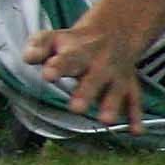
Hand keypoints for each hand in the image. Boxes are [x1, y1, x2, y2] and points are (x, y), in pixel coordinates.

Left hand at [25, 18, 144, 132]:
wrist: (113, 32)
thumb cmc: (73, 42)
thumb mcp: (53, 38)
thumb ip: (38, 48)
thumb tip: (27, 58)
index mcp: (77, 52)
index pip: (66, 59)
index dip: (57, 67)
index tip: (48, 76)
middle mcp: (99, 65)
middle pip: (92, 79)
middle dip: (85, 93)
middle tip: (75, 108)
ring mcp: (116, 76)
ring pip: (115, 91)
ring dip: (111, 106)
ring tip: (105, 121)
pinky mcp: (130, 86)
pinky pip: (135, 102)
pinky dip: (137, 117)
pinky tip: (136, 132)